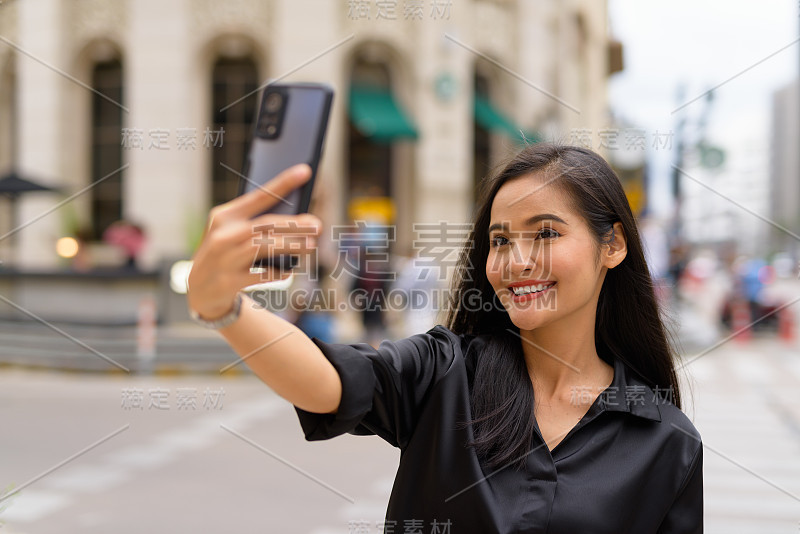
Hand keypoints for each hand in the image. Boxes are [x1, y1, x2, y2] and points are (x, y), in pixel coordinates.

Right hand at [187, 164, 321, 319]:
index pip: (259, 196)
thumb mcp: (231, 232)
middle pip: (266, 224)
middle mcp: (222, 235)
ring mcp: (225, 259)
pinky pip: (262, 274)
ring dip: (292, 245)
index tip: (305, 171)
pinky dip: (279, 271)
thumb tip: (299, 221)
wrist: (200, 290)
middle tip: (318, 225)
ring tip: (312, 244)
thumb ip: (256, 224)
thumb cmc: (225, 254)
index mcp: (224, 216)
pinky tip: (291, 269)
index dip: (283, 183)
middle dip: (295, 224)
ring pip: (265, 247)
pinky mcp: (229, 281)